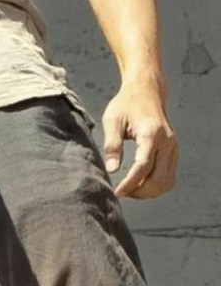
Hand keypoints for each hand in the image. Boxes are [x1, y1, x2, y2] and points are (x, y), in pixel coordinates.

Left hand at [102, 80, 177, 198]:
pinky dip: (156, 186)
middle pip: (158, 179)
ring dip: (149, 192)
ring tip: (129, 190)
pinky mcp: (174, 152)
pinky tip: (140, 184)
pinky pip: (169, 177)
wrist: (146, 92)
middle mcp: (167, 142)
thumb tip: (111, 170)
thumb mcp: (113, 119)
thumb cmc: (126, 104)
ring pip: (166, 182)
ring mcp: (173, 148)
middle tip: (121, 193)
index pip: (143, 166)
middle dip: (139, 191)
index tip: (117, 193)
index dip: (130, 183)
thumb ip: (112, 144)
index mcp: (151, 133)